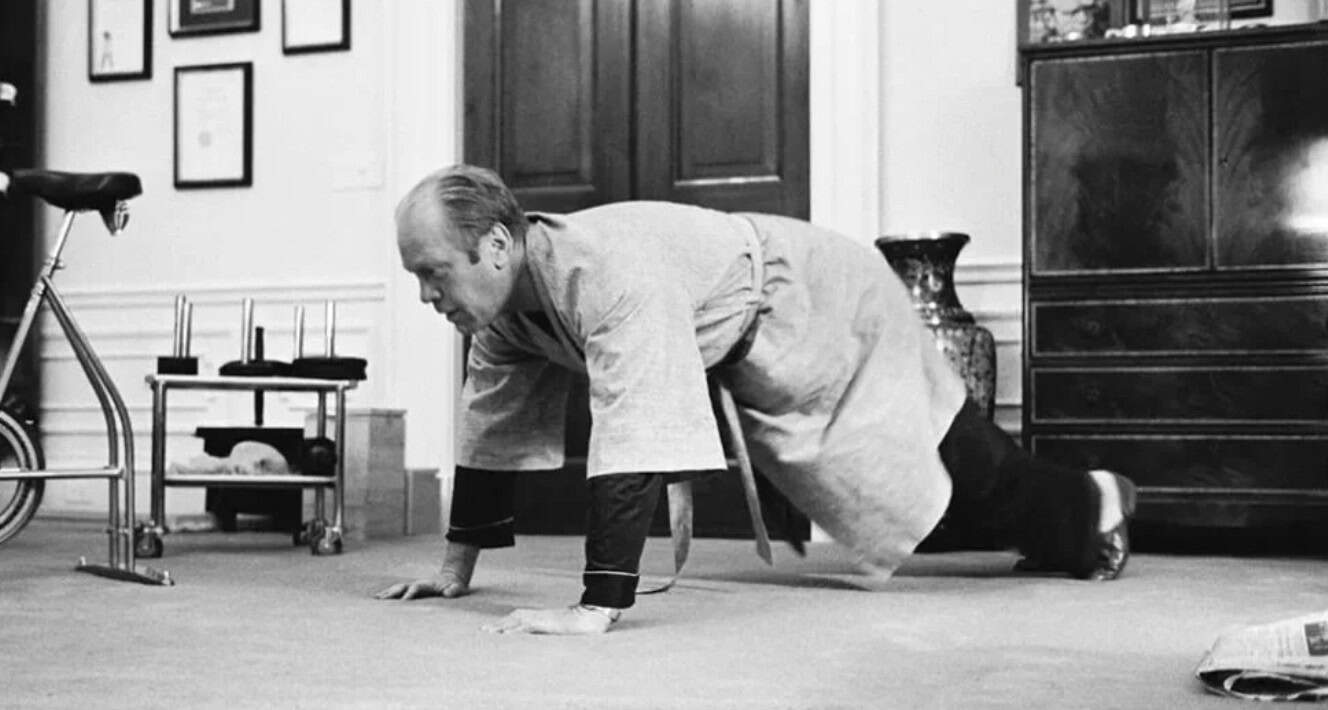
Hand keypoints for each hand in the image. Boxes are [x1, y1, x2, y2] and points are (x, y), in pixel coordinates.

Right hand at [374, 570, 469, 599]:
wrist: (449, 580)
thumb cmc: (454, 587)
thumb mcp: (457, 588)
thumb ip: (454, 590)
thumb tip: (449, 593)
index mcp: (427, 584)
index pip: (416, 588)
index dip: (410, 593)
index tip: (403, 601)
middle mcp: (417, 584)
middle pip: (402, 587)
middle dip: (392, 593)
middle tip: (381, 601)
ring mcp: (412, 586)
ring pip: (396, 589)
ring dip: (386, 594)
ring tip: (374, 599)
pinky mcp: (409, 590)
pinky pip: (396, 592)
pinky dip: (387, 595)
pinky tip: (377, 599)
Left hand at [482, 605, 618, 634]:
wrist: (589, 618)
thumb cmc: (576, 624)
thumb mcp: (558, 628)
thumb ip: (548, 630)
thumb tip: (543, 634)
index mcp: (540, 616)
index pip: (517, 617)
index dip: (504, 623)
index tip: (492, 629)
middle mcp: (538, 615)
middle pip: (513, 618)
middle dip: (498, 624)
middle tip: (483, 631)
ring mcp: (541, 618)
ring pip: (516, 621)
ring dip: (502, 627)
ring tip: (489, 633)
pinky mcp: (545, 623)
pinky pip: (527, 627)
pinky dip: (516, 631)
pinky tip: (507, 636)